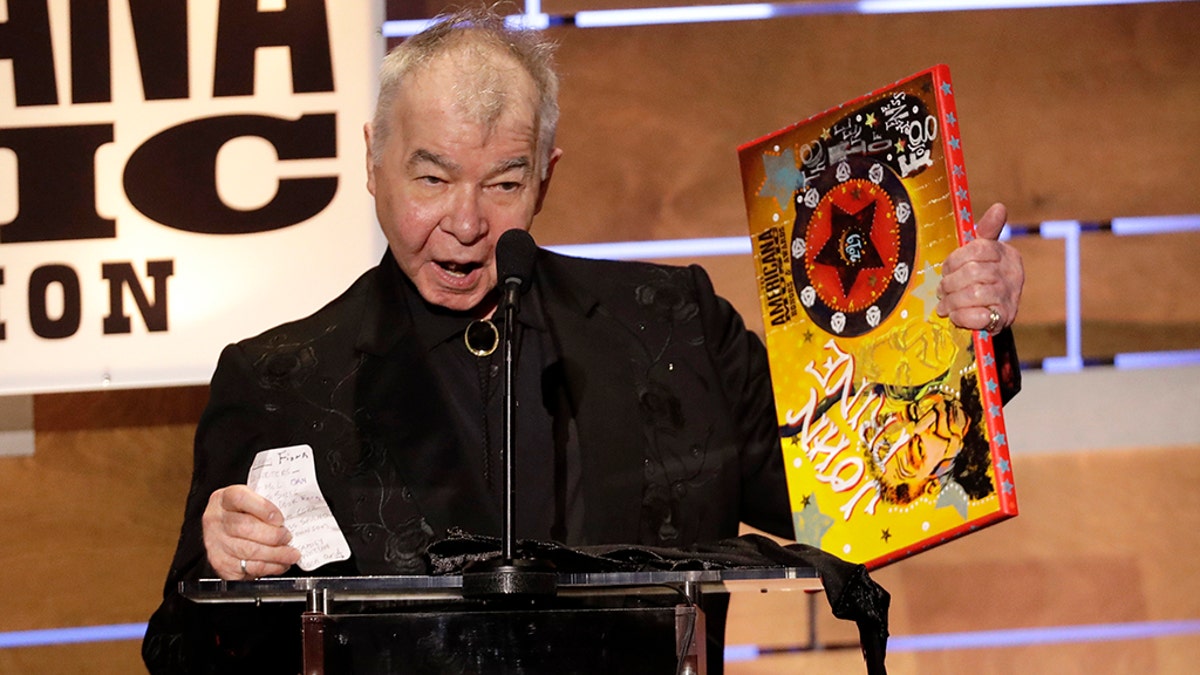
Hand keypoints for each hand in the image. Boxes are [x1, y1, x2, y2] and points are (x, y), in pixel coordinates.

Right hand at [202, 485, 299, 579]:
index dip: (263, 508)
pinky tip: (279, 564)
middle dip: (273, 535)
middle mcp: (216, 520)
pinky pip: (247, 568)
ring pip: (249, 551)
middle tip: (288, 537)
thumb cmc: (241, 513)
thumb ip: (265, 505)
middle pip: (245, 528)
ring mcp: (215, 543)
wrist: (220, 529)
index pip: (241, 498)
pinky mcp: (221, 564)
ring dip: (276, 554)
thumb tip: (292, 516)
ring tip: (291, 554)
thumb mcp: (250, 500)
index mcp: (224, 499)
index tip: (279, 518)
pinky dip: (269, 568)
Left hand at [936, 202, 1023, 333]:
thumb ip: (987, 230)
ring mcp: (1009, 298)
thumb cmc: (983, 277)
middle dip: (950, 283)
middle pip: (973, 271)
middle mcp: (1012, 275)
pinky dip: (962, 317)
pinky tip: (956, 316)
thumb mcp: (982, 252)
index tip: (947, 269)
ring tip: (944, 305)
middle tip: (941, 290)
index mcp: (1007, 254)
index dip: (955, 260)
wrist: (994, 312)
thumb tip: (999, 207)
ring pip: (973, 294)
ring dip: (952, 301)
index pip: (977, 249)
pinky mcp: (1003, 320)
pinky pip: (978, 316)